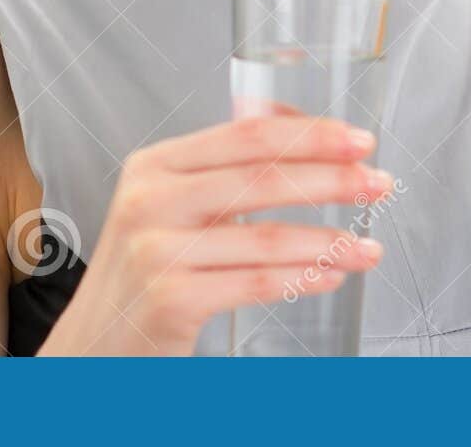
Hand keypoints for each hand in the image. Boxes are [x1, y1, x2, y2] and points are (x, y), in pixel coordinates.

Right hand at [37, 113, 392, 355]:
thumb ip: (225, 166)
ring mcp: (157, 250)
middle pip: (263, 178)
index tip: (359, 141)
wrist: (92, 345)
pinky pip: (254, 282)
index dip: (311, 134)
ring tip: (367, 247)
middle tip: (378, 184)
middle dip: (334, 181)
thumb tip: (297, 125)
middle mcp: (151, 200)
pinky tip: (331, 275)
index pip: (248, 135)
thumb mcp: (170, 204)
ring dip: (329, 241)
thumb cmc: (142, 271)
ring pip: (266, 237)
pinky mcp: (169, 298)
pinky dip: (302, 278)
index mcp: (156, 164)